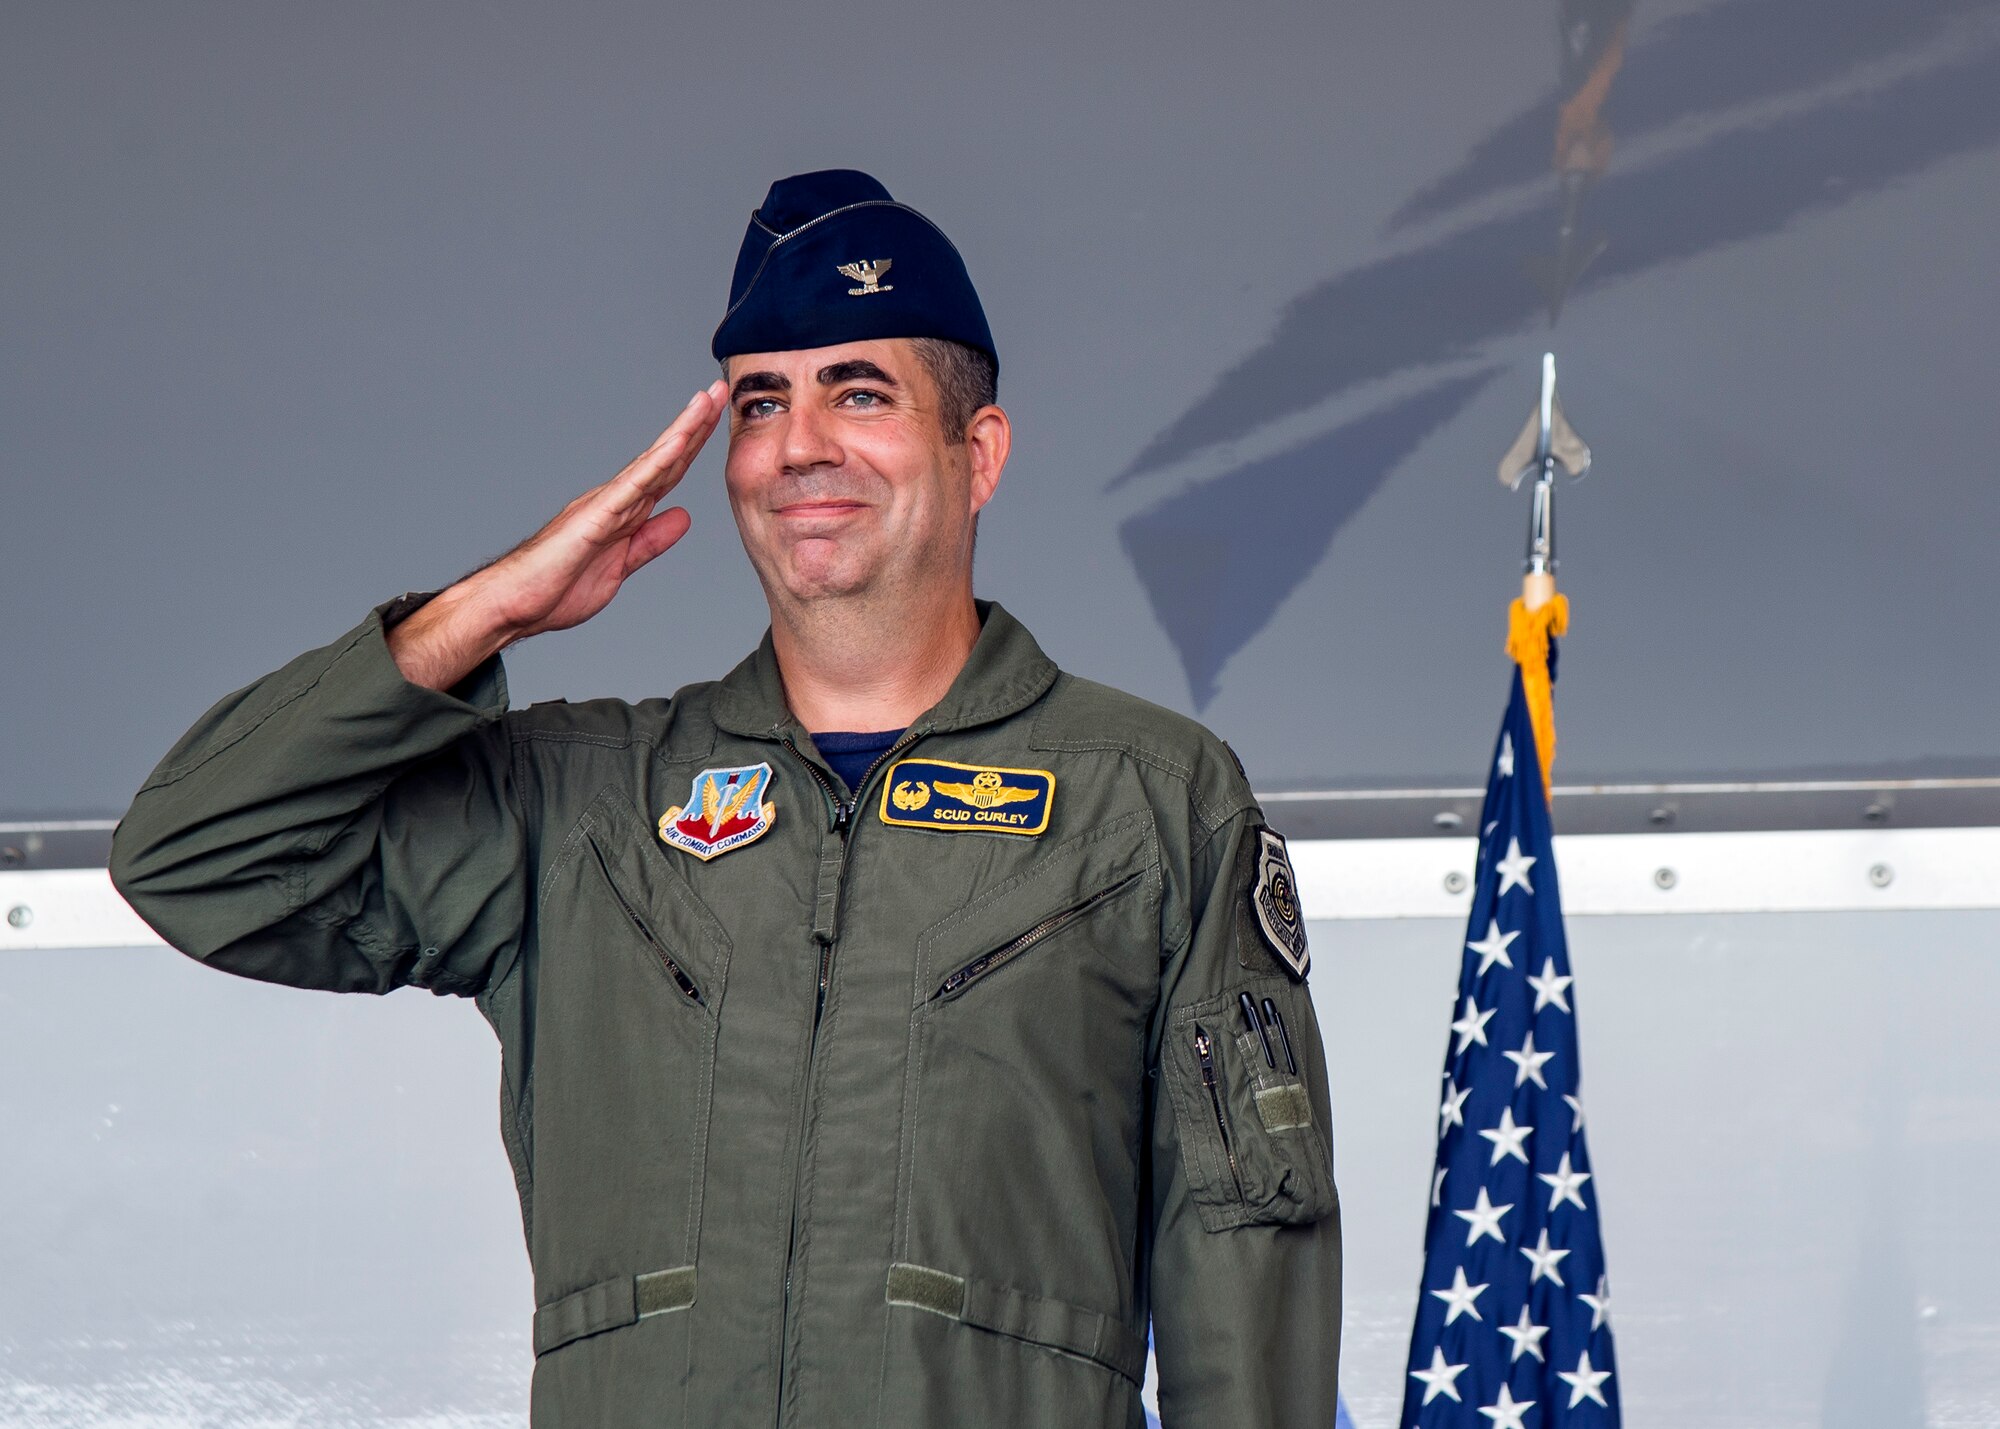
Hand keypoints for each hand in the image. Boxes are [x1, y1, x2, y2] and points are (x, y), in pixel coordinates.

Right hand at [387, 380, 727, 689]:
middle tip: (719, 389)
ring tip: (705, 400)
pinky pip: (632, 486)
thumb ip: (650, 540)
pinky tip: (678, 443)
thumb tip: (682, 517)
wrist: (514, 604)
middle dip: (694, 424)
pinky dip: (657, 463)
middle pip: (665, 457)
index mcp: (623, 511)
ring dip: (681, 430)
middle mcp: (615, 499)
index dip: (694, 446)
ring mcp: (605, 504)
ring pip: (652, 462)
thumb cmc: (556, 587)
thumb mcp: (621, 565)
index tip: (716, 420)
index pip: (667, 473)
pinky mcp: (595, 517)